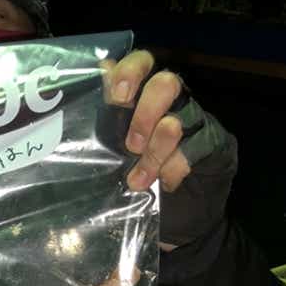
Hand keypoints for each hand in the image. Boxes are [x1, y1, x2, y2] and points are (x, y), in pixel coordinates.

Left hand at [101, 50, 236, 246]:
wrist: (177, 222)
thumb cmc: (134, 181)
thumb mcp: (109, 155)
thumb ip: (99, 130)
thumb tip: (68, 110)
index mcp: (141, 96)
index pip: (141, 63)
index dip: (129, 71)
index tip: (116, 95)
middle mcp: (172, 101)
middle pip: (166, 82)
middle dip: (145, 112)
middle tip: (130, 145)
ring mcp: (197, 120)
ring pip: (178, 119)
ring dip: (155, 152)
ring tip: (138, 179)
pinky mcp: (216, 142)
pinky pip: (198, 146)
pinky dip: (176, 167)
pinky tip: (165, 183)